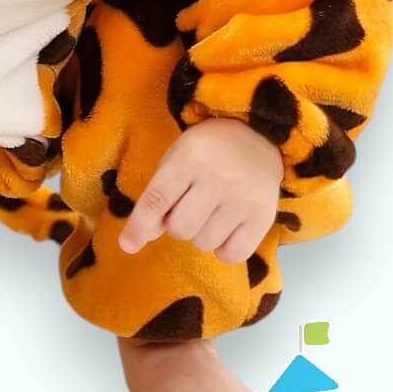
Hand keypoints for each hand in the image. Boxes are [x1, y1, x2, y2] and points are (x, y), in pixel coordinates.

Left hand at [118, 117, 284, 263]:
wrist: (258, 137)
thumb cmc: (207, 150)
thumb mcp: (176, 160)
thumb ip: (159, 197)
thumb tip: (142, 237)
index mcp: (189, 157)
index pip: (158, 199)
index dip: (140, 225)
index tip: (127, 245)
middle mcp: (218, 178)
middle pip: (180, 228)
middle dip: (176, 225)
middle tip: (188, 206)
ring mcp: (243, 199)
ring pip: (204, 243)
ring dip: (200, 234)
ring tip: (212, 211)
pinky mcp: (264, 217)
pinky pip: (232, 254)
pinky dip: (224, 249)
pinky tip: (227, 228)